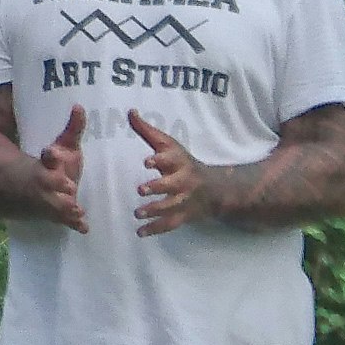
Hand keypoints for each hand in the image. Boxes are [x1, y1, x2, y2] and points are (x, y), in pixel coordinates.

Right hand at [26, 106, 90, 232]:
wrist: (35, 187)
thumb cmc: (57, 164)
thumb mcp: (65, 146)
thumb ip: (74, 129)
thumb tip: (80, 106)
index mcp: (48, 163)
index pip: (47, 158)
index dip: (50, 156)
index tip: (51, 153)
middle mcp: (46, 183)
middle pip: (48, 182)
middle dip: (57, 183)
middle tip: (69, 186)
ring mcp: (50, 199)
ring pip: (54, 204)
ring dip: (65, 207)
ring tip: (77, 210)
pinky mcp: (56, 214)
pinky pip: (64, 220)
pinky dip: (74, 224)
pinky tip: (84, 227)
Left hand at [128, 110, 218, 234]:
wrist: (214, 188)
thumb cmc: (182, 162)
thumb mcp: (168, 144)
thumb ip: (146, 131)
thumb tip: (129, 111)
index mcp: (178, 161)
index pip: (170, 159)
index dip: (159, 160)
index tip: (147, 161)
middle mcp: (183, 181)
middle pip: (172, 185)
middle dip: (157, 187)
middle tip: (140, 190)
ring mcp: (184, 200)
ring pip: (171, 207)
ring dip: (154, 210)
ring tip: (137, 213)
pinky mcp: (183, 215)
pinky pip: (170, 224)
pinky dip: (155, 229)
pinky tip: (140, 232)